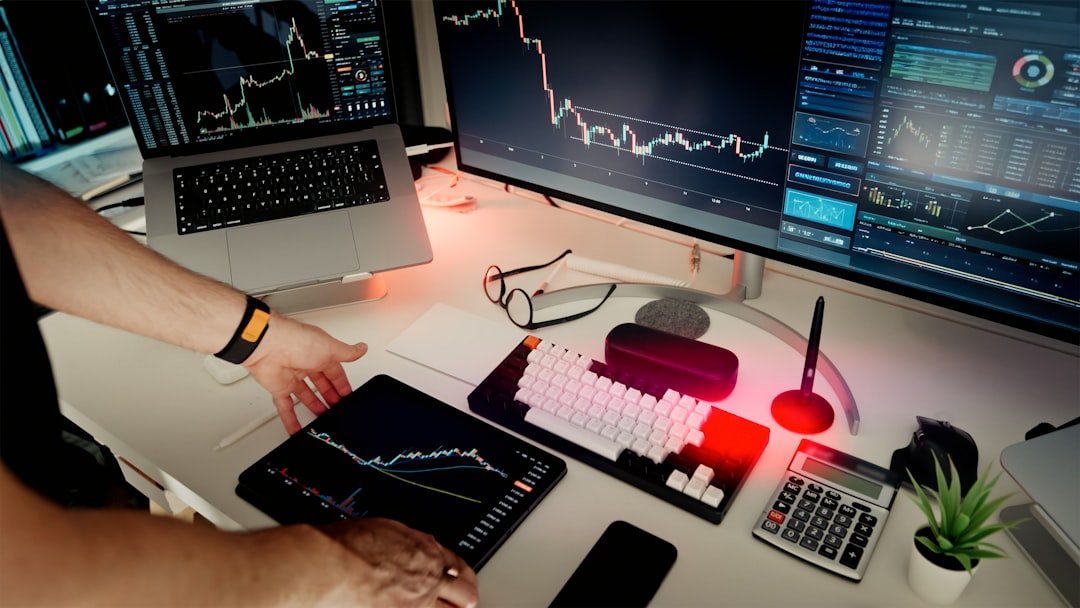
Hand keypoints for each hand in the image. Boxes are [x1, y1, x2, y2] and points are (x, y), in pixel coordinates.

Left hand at [242, 312, 366, 433]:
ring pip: (306, 395)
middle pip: (321, 384)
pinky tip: (296, 429)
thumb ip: (347, 352)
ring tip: (323, 417)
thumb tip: (361, 349)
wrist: (266, 345)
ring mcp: (292, 376)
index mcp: (320, 353)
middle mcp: (305, 364)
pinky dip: (291, 420)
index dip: (342, 384)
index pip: (335, 372)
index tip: (348, 395)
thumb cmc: (295, 340)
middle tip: (338, 408)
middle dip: (331, 396)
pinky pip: (286, 407)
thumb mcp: (330, 347)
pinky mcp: (279, 388)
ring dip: (315, 407)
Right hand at [317, 517, 478, 607]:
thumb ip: (402, 543)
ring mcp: (419, 602)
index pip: (454, 563)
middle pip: (465, 590)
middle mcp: (428, 576)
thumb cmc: (346, 545)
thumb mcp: (384, 530)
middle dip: (466, 595)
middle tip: (465, 601)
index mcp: (423, 549)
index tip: (458, 578)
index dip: (458, 572)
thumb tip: (402, 547)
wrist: (330, 565)